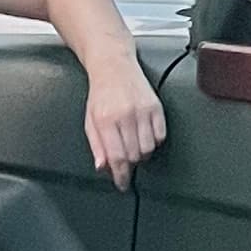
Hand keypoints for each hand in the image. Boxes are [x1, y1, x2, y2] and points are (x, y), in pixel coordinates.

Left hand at [82, 61, 168, 188]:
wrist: (113, 66)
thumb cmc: (101, 94)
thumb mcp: (90, 121)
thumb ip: (96, 146)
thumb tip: (103, 167)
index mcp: (106, 120)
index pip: (117, 157)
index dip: (120, 176)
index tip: (122, 183)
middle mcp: (125, 115)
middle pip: (134, 155)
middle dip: (129, 163)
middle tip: (125, 159)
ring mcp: (143, 110)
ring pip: (149, 148)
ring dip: (141, 153)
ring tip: (133, 144)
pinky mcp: (156, 107)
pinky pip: (160, 135)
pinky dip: (153, 141)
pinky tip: (143, 135)